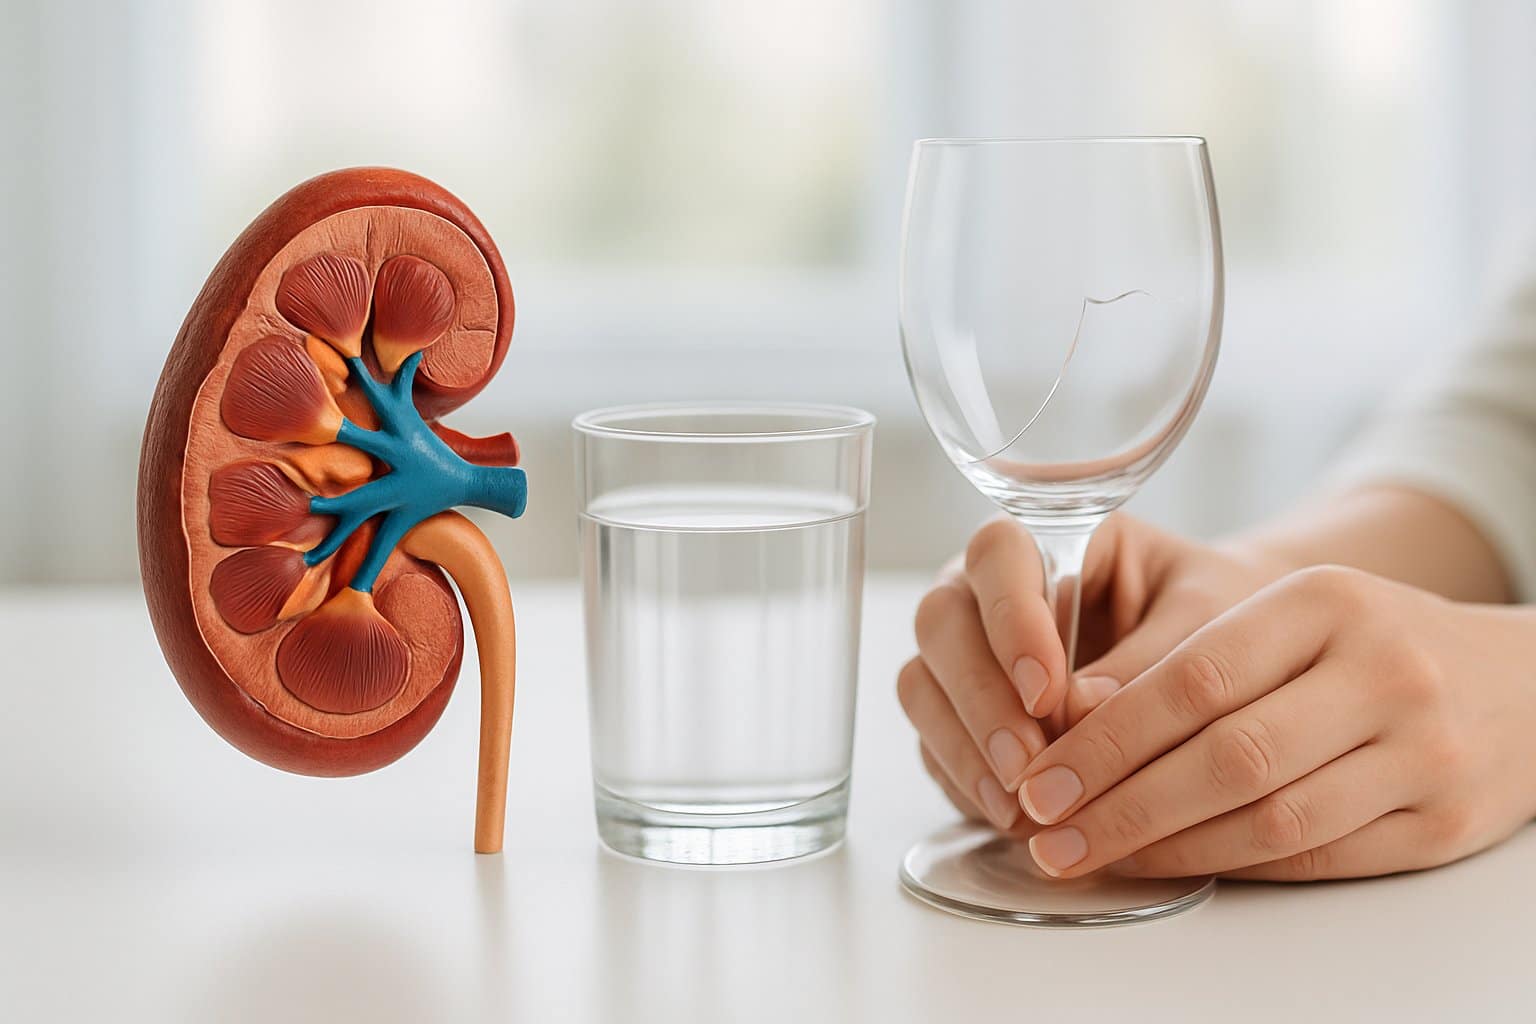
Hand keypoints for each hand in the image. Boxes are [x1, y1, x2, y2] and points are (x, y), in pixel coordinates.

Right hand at [898, 514, 1290, 830]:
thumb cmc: (1224, 618)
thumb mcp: (1210, 623)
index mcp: (1052, 539)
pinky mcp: (963, 713)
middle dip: (980, 698)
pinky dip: (965, 781)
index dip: (1009, 620)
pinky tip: (1011, 818)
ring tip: (1021, 806)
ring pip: (923, 684)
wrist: (1232, 662)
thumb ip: (1149, 660)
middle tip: (1027, 763)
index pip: (998, 556)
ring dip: (964, 746)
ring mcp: (969, 651)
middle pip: (942, 622)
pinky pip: (934, 742)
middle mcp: (991, 589)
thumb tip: (1080, 713)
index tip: (1045, 689)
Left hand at [1016, 565, 1535, 880]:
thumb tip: (1069, 719)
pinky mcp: (1443, 823)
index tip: (1042, 776)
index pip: (1195, 677)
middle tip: (1047, 832)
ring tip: (1090, 857)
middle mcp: (1382, 670)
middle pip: (1229, 755)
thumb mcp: (1292, 615)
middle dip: (1121, 803)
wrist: (1521, 684)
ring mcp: (1423, 751)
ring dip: (1166, 848)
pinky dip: (1231, 867)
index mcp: (1326, 601)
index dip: (1107, 737)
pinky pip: (1317, 856)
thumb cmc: (1369, 644)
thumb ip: (1191, 655)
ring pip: (1271, 817)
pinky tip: (1170, 867)